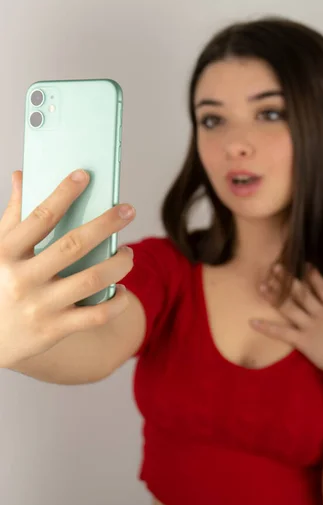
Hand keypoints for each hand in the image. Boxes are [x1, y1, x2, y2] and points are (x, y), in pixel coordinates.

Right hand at [0, 170, 134, 368]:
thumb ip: (14, 214)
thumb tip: (22, 175)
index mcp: (7, 253)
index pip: (41, 217)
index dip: (63, 193)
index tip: (84, 175)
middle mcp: (23, 279)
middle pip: (74, 245)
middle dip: (106, 224)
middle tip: (128, 210)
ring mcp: (40, 306)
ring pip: (92, 279)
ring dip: (119, 263)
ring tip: (128, 253)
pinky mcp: (55, 329)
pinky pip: (96, 315)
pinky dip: (116, 301)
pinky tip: (121, 289)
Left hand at [249, 264, 322, 379]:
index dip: (313, 276)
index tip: (304, 265)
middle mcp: (320, 314)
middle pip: (301, 294)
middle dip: (287, 280)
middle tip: (273, 268)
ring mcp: (309, 326)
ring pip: (289, 308)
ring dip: (274, 297)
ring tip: (261, 285)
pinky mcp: (302, 341)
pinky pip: (281, 333)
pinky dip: (267, 328)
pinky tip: (252, 321)